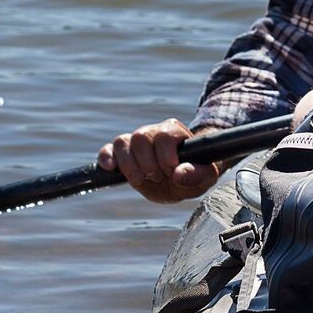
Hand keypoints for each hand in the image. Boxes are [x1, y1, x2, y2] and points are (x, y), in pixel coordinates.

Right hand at [98, 118, 219, 203]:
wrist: (182, 180)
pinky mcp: (122, 155)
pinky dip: (106, 158)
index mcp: (174, 132)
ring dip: (129, 165)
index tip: (171, 170)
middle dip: (148, 163)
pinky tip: (110, 168)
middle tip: (158, 177)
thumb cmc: (196, 173)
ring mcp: (136, 142)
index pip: (164, 135)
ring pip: (122, 141)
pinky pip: (108, 149)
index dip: (165, 155)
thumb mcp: (205, 177)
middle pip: (140, 137)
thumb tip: (178, 174)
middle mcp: (153, 132)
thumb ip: (197, 174)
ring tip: (141, 179)